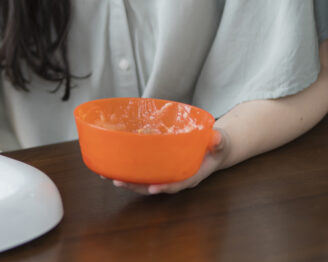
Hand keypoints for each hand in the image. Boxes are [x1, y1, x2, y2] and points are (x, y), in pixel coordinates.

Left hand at [110, 128, 229, 194]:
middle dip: (136, 186)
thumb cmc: (215, 146)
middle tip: (118, 181)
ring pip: (145, 182)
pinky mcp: (159, 167)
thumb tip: (217, 138)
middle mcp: (176, 177)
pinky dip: (129, 171)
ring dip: (127, 180)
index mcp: (191, 174)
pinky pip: (143, 172)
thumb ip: (218, 141)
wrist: (213, 149)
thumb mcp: (220, 142)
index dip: (165, 187)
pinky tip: (112, 166)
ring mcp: (166, 173)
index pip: (177, 184)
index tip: (153, 188)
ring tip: (108, 176)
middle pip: (154, 186)